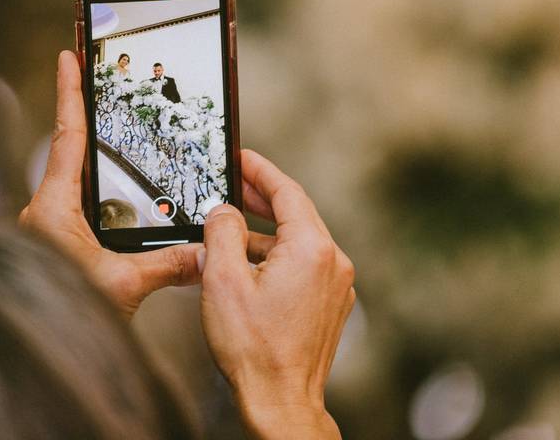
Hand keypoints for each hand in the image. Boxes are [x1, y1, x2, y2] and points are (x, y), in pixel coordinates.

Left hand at [18, 51, 203, 317]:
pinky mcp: (55, 246)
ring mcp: (47, 230)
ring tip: (118, 137)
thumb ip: (167, 264)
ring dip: (95, 162)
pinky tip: (121, 202)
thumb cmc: (67, 314)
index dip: (70, 94)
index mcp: (51, 209)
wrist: (33, 355)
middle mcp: (44, 213)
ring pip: (74, 184)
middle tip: (101, 86)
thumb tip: (205, 251)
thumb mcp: (124, 284)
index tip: (68, 57)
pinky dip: (100, 198)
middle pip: (70, 155)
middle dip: (86, 121)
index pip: (66, 138)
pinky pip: (78, 210)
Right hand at [199, 150, 354, 438]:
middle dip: (262, 198)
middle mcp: (333, 262)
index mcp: (311, 249)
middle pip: (296, 213)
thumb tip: (224, 211)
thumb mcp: (223, 280)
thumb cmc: (254, 349)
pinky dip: (278, 256)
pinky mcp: (331, 304)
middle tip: (233, 184)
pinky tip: (249, 264)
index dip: (260, 170)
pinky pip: (304, 265)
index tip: (242, 157)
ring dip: (265, 232)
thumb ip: (222, 232)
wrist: (280, 401)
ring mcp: (337, 285)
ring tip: (230, 230)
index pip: (287, 191)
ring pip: (299, 241)